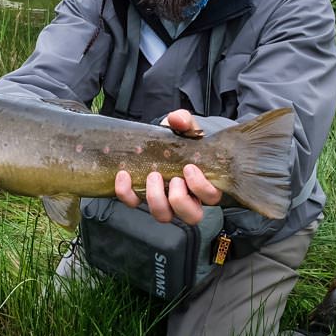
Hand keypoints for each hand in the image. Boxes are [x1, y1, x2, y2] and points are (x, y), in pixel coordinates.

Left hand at [114, 110, 222, 224]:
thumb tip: (178, 120)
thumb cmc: (180, 139)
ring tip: (153, 175)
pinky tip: (124, 175)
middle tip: (173, 178)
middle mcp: (188, 198)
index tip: (189, 168)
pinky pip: (134, 203)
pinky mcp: (142, 197)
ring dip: (156, 198)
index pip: (211, 197)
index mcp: (204, 183)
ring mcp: (165, 201)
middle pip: (191, 216)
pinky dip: (127, 192)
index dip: (201, 187)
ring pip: (164, 216)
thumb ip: (185, 121)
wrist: (161, 140)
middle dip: (180, 199)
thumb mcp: (186, 127)